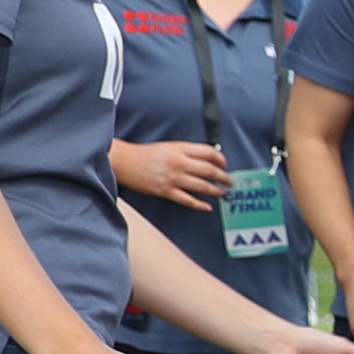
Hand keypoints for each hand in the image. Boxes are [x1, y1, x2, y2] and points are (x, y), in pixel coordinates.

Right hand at [110, 139, 228, 211]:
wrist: (124, 162)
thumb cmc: (145, 154)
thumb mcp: (169, 146)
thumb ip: (187, 152)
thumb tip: (206, 160)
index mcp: (180, 149)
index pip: (209, 153)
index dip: (221, 160)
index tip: (225, 165)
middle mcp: (179, 162)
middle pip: (210, 170)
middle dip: (224, 177)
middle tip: (230, 181)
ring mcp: (173, 178)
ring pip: (202, 186)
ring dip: (216, 191)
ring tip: (222, 193)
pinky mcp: (165, 191)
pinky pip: (187, 200)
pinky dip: (200, 205)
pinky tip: (207, 207)